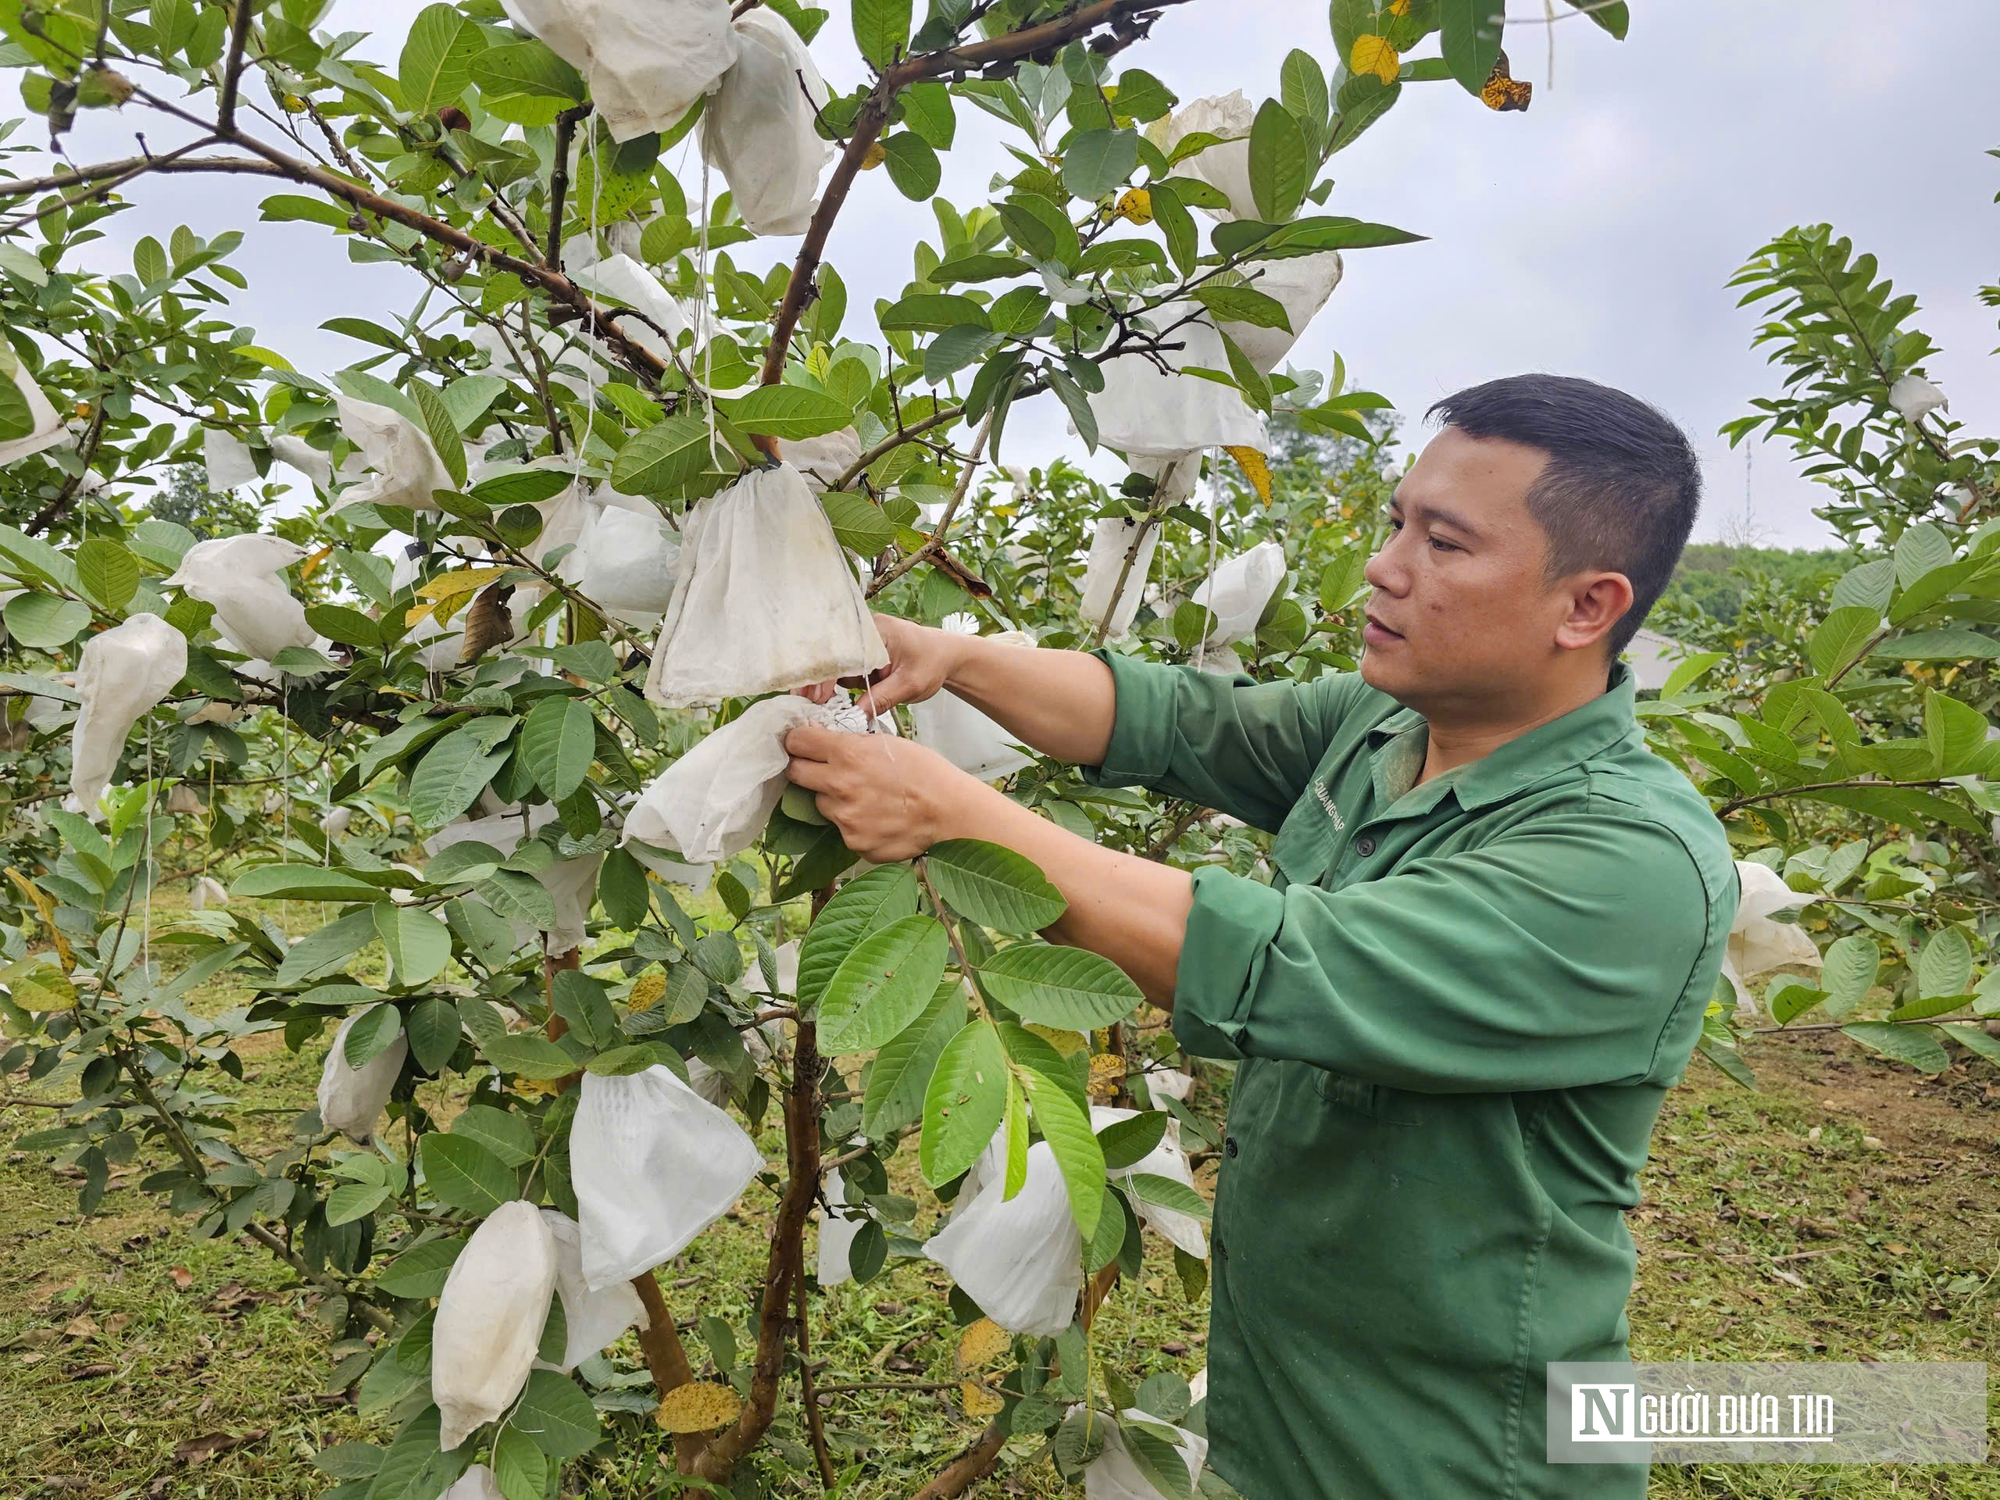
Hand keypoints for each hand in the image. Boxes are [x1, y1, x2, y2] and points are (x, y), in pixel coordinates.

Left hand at [783, 721, 979, 862]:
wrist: (950, 812)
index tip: (800, 743)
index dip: (797, 740)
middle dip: (804, 768)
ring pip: (821, 804)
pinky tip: (877, 817)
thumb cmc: (925, 772)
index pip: (797, 742)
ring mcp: (845, 819)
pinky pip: (842, 829)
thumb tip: (819, 738)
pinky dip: (854, 823)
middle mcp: (839, 786)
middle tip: (821, 769)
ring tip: (866, 797)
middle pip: (795, 773)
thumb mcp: (887, 743)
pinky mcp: (854, 843)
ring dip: (834, 799)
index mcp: (847, 754)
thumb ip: (850, 742)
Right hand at [794, 614, 969, 717]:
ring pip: (831, 662)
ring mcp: (859, 643)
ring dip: (819, 682)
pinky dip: (830, 684)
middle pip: (829, 654)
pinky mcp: (859, 656)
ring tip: (807, 703)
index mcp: (874, 631)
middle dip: (814, 678)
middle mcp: (862, 632)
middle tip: (803, 702)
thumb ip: (883, 698)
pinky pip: (840, 669)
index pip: (840, 650)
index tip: (817, 697)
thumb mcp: (910, 684)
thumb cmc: (932, 662)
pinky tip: (821, 699)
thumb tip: (856, 715)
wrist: (945, 657)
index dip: (825, 674)